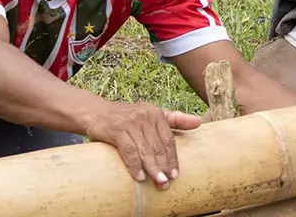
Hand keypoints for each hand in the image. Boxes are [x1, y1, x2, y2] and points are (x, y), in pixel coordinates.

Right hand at [84, 100, 200, 188]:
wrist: (97, 112)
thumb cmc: (129, 117)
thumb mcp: (152, 115)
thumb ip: (175, 119)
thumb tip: (199, 122)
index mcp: (156, 113)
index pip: (168, 138)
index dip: (172, 157)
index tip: (176, 174)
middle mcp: (146, 115)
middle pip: (158, 146)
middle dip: (163, 166)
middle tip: (167, 183)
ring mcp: (131, 122)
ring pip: (145, 149)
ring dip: (152, 168)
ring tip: (158, 182)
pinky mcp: (117, 130)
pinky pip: (129, 150)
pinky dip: (135, 165)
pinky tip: (139, 176)